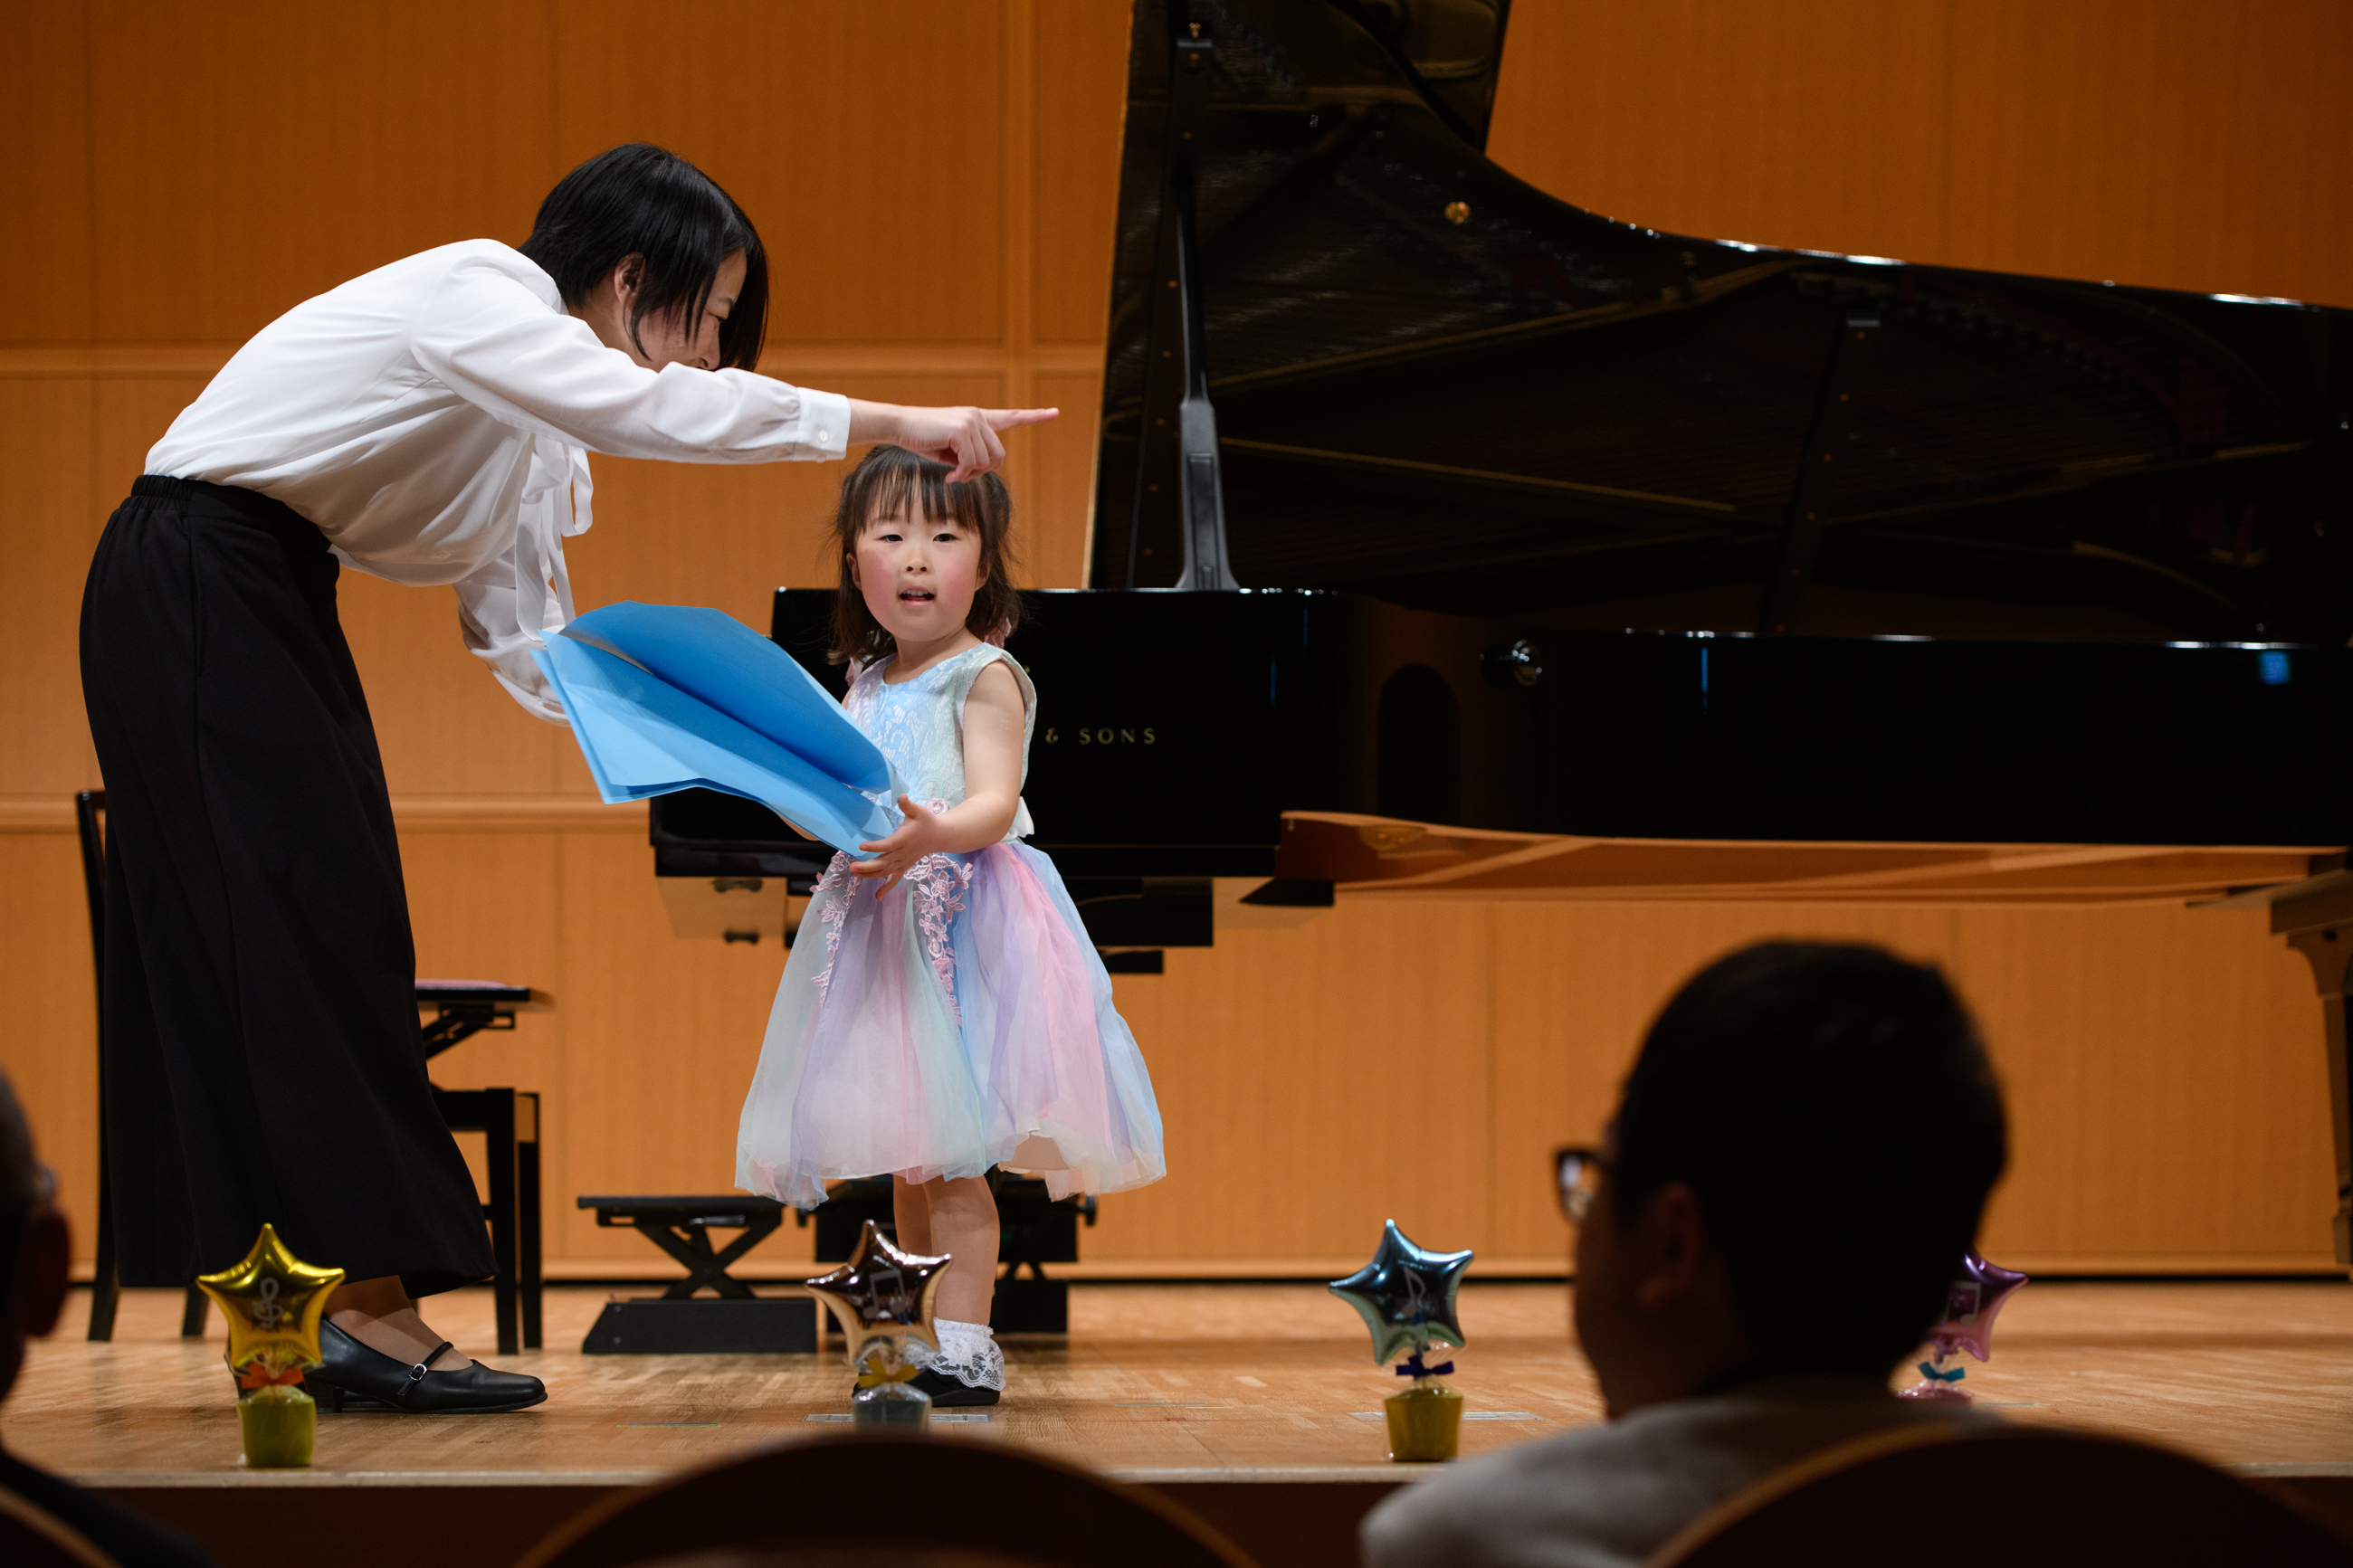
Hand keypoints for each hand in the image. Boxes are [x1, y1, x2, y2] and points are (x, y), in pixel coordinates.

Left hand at [852, 795, 946, 896]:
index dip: (875, 846)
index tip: (861, 846)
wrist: (939, 836)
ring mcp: (903, 862)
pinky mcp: (904, 867)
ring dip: (869, 874)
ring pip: (885, 872)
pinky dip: (886, 889)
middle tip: (851, 867)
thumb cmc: (926, 822)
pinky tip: (877, 897)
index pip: (888, 845)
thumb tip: (902, 797)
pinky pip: (894, 880)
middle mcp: (903, 853)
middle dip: (867, 866)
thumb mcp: (919, 811)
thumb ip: (908, 805)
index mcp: (905, 839)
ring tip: (854, 873)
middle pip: (883, 863)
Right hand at [889, 406, 1058, 482]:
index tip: (1054, 413)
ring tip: (952, 473)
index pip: (1010, 417)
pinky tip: (949, 475)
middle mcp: (978, 417)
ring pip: (986, 462)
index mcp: (978, 418)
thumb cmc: (922, 439)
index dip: (1033, 417)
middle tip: (960, 476)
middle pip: (999, 456)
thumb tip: (985, 468)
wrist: (899, 426)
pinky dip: (962, 474)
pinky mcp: (963, 429)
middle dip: (982, 472)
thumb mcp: (952, 451)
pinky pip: (973, 462)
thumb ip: (972, 455)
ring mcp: (971, 421)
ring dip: (969, 475)